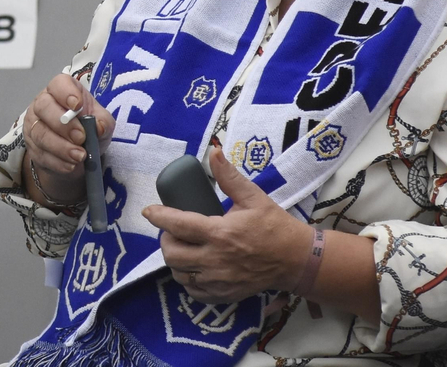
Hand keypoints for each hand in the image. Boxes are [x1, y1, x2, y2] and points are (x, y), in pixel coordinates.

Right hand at [22, 74, 112, 206]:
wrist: (76, 153)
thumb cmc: (88, 128)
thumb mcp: (102, 122)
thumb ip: (103, 121)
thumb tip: (98, 127)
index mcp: (61, 91)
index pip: (58, 84)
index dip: (66, 93)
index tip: (78, 106)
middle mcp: (43, 104)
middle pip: (44, 107)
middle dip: (63, 124)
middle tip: (81, 137)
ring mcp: (34, 126)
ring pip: (40, 134)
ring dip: (62, 147)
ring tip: (80, 156)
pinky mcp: (32, 148)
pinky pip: (41, 154)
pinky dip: (58, 162)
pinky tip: (71, 165)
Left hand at [142, 147, 309, 303]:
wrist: (298, 260)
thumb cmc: (274, 226)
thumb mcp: (254, 197)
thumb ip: (229, 177)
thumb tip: (214, 152)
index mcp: (220, 233)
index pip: (178, 225)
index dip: (158, 217)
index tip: (148, 211)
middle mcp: (215, 260)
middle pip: (172, 254)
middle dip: (165, 240)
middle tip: (172, 231)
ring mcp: (219, 281)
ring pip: (179, 274)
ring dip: (174, 260)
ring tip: (182, 247)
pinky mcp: (225, 295)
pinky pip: (193, 291)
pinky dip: (187, 279)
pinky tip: (193, 268)